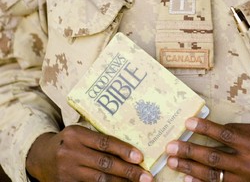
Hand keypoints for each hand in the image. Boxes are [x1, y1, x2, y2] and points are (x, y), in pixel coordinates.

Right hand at [26, 125, 152, 181]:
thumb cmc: (68, 141)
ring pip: (100, 179)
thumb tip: (128, 147)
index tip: (139, 157)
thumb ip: (98, 138)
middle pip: (104, 163)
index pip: (104, 142)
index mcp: (76, 134)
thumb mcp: (79, 133)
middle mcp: (71, 152)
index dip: (123, 150)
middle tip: (146, 177)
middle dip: (128, 171)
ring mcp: (67, 171)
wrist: (41, 155)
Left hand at [166, 118, 249, 181]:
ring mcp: (246, 181)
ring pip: (213, 175)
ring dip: (190, 169)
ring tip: (173, 162)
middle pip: (214, 157)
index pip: (225, 135)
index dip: (205, 128)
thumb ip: (237, 130)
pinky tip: (187, 180)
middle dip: (190, 151)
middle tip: (170, 147)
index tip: (187, 123)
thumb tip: (211, 128)